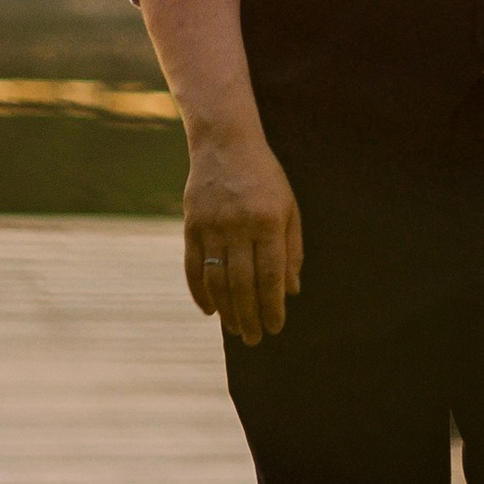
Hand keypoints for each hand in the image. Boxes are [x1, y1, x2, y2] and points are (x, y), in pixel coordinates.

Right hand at [182, 124, 303, 342]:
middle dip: (249, 316)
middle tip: (254, 338)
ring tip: (235, 329)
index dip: (272, 305)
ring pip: (217, 280)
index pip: (270, 274)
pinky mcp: (191, 226)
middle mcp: (239, 225)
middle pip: (242, 283)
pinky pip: (194, 267)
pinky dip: (200, 292)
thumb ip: (292, 250)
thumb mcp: (289, 207)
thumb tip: (291, 291)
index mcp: (268, 221)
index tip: (275, 327)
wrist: (225, 144)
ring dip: (227, 310)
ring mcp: (211, 226)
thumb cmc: (266, 178)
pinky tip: (210, 310)